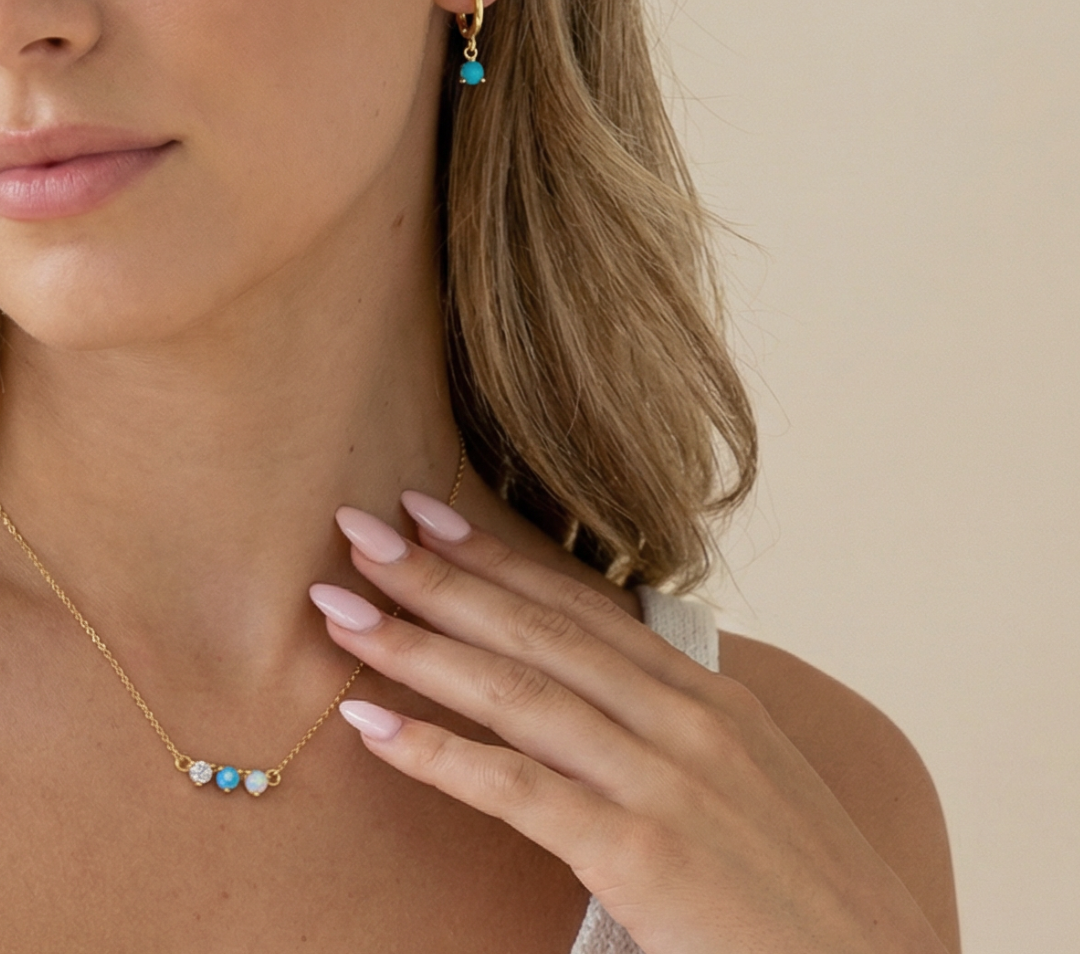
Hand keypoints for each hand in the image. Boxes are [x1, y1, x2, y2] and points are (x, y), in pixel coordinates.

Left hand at [309, 492, 946, 953]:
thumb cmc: (800, 887)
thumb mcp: (746, 777)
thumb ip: (674, 724)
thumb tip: (602, 689)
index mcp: (708, 692)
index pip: (583, 605)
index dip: (498, 555)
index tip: (430, 514)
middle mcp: (686, 716)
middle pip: (539, 630)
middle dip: (442, 576)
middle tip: (359, 531)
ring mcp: (667, 778)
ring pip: (520, 693)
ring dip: (420, 646)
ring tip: (340, 612)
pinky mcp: (644, 852)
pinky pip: (520, 790)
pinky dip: (440, 754)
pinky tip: (372, 729)